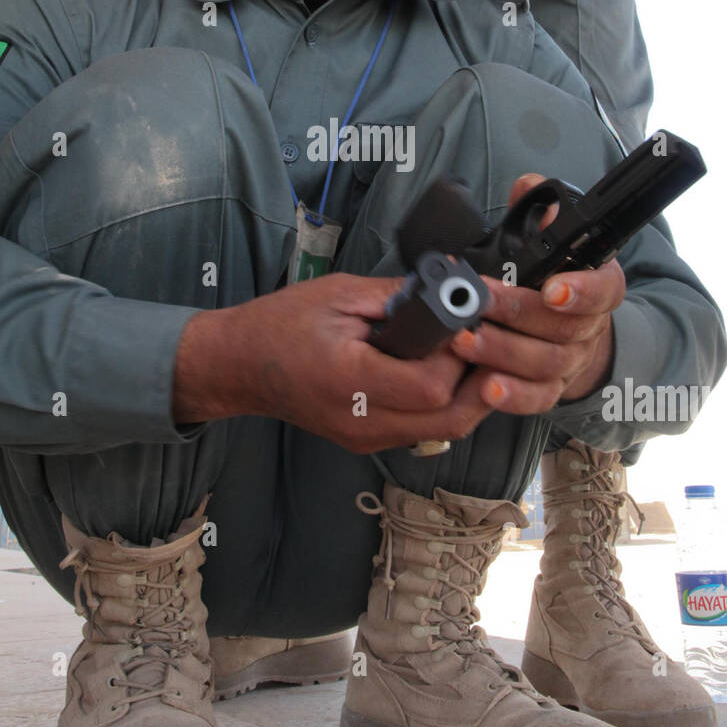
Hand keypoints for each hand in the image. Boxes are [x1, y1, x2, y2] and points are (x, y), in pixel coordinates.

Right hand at [173, 273, 503, 453]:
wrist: (239, 366)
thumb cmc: (281, 323)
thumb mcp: (339, 294)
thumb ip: (398, 295)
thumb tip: (452, 285)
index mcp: (349, 380)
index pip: (430, 386)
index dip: (459, 356)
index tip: (464, 325)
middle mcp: (360, 421)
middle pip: (450, 420)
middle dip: (479, 383)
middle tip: (487, 345)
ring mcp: (365, 438)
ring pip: (444, 431)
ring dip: (469, 396)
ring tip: (472, 356)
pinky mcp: (367, 441)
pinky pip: (423, 430)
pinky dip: (446, 406)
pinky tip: (446, 372)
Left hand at [449, 174, 624, 411]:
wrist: (562, 329)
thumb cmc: (547, 278)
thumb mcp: (546, 240)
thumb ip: (539, 213)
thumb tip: (530, 186)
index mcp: (597, 284)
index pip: (604, 288)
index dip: (582, 290)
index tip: (552, 289)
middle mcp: (589, 326)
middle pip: (562, 327)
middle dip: (517, 314)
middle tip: (478, 304)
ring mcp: (571, 361)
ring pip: (545, 363)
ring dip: (503, 353)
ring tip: (465, 341)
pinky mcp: (551, 390)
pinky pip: (537, 398)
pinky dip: (512, 396)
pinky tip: (484, 389)